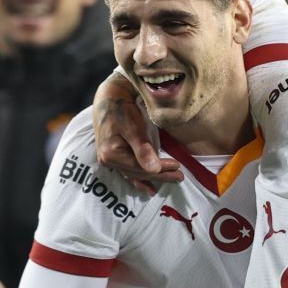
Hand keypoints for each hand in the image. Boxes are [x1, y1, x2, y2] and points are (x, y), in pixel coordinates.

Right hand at [93, 77, 179, 194]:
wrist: (110, 98)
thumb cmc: (122, 109)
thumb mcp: (133, 127)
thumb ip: (143, 149)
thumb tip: (154, 169)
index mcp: (111, 154)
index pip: (140, 167)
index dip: (160, 169)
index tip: (178, 166)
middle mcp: (107, 160)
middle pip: (138, 173)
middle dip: (160, 175)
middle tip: (180, 177)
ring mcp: (108, 160)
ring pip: (135, 174)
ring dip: (153, 178)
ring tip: (171, 180)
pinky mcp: (112, 157)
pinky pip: (127, 173)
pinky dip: (139, 181)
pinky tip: (149, 189)